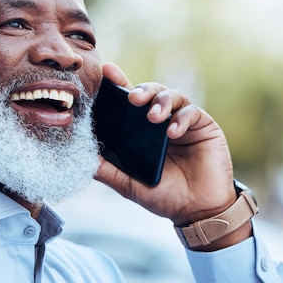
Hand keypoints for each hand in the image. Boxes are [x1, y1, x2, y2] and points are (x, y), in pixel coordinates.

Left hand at [94, 62, 236, 229]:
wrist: (197, 211)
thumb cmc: (163, 196)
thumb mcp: (127, 183)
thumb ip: (105, 169)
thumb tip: (79, 156)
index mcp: (141, 130)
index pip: (127, 101)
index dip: (118, 83)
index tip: (106, 71)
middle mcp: (161, 121)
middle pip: (150, 91)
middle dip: (140, 89)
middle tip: (132, 98)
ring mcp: (182, 121)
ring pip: (171, 95)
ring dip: (161, 101)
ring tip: (153, 117)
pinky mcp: (203, 126)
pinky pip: (192, 111)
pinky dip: (181, 117)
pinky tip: (172, 131)